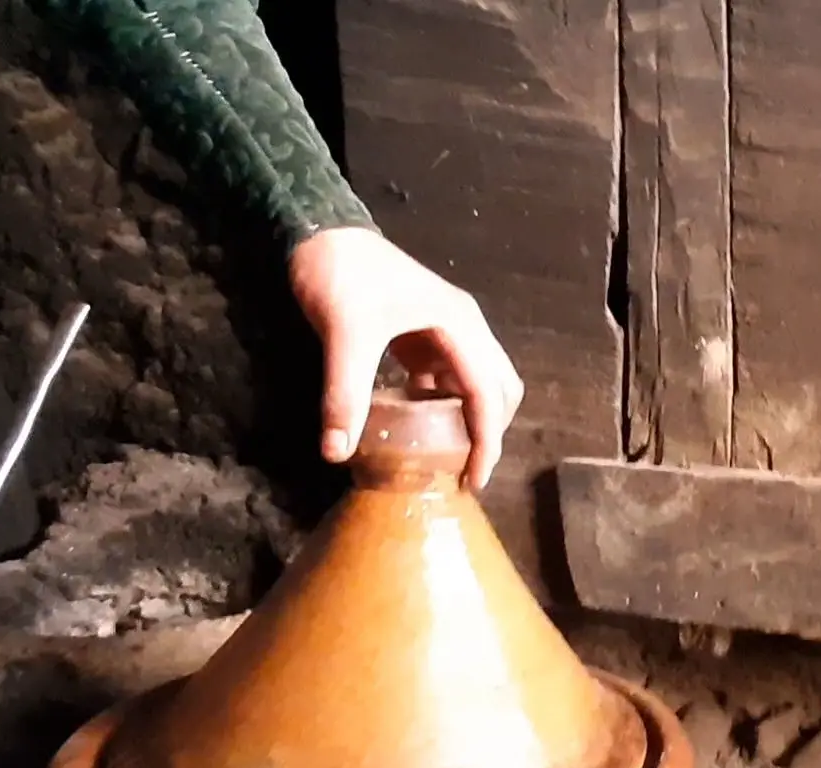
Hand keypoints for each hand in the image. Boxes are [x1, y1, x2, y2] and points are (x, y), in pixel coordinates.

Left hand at [288, 227, 523, 488]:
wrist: (321, 233)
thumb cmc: (341, 276)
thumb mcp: (344, 335)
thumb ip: (344, 394)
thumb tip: (336, 452)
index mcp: (459, 325)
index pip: (487, 393)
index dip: (486, 440)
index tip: (475, 480)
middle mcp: (465, 327)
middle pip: (499, 388)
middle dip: (490, 431)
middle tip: (465, 471)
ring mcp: (448, 329)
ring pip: (479, 383)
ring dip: (471, 418)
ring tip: (446, 455)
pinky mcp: (427, 333)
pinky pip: (450, 376)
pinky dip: (445, 404)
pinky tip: (417, 423)